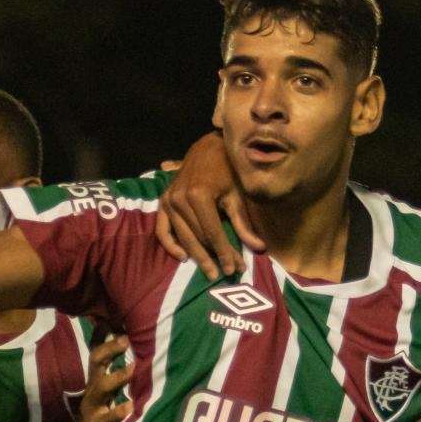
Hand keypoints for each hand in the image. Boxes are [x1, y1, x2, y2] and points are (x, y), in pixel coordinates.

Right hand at [68, 335, 134, 421]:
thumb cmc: (99, 417)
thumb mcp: (106, 394)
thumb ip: (114, 375)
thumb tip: (126, 351)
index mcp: (96, 381)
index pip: (98, 352)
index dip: (105, 336)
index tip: (116, 319)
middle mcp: (93, 391)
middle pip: (96, 363)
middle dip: (109, 349)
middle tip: (126, 339)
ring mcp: (93, 409)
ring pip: (100, 389)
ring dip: (116, 378)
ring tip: (132, 369)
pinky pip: (108, 419)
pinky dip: (119, 412)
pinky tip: (130, 406)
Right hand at [152, 131, 261, 279]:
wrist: (208, 147)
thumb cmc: (227, 169)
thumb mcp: (237, 195)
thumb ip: (243, 223)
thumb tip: (259, 248)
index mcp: (199, 195)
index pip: (213, 233)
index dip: (224, 253)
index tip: (235, 268)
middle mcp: (180, 199)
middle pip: (198, 237)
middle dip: (213, 257)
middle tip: (225, 274)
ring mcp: (169, 201)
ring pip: (182, 237)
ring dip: (196, 256)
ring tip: (209, 271)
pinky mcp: (163, 202)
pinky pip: (162, 229)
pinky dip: (170, 245)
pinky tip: (182, 257)